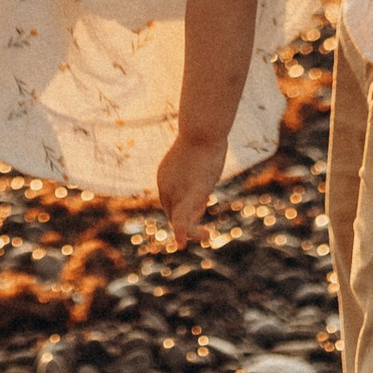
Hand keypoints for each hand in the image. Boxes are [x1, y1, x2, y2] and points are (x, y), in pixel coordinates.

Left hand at [157, 127, 230, 247]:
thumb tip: (205, 174)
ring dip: (191, 232)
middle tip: (206, 234)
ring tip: (206, 236)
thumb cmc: (204, 136)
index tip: (202, 208)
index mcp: (165, 176)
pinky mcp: (190, 194)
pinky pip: (183, 217)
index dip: (185, 210)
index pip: (171, 202)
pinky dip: (182, 232)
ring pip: (179, 219)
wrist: (203, 128)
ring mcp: (176, 190)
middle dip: (187, 226)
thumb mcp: (198, 155)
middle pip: (173, 213)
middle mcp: (166, 185)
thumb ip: (197, 171)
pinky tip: (181, 244)